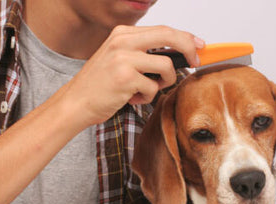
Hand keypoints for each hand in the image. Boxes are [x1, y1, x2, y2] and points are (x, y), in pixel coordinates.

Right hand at [61, 25, 203, 127]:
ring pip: (166, 66)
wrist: (76, 102)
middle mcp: (123, 41)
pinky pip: (153, 88)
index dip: (186, 37)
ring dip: (164, 82)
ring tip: (146, 90)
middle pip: (169, 36)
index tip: (199, 45)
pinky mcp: (125, 77)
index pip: (163, 29)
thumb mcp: (120, 59)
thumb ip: (144, 53)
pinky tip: (131, 98)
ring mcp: (124, 58)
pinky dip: (146, 98)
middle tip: (196, 62)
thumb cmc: (100, 85)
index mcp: (123, 34)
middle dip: (189, 49)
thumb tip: (179, 54)